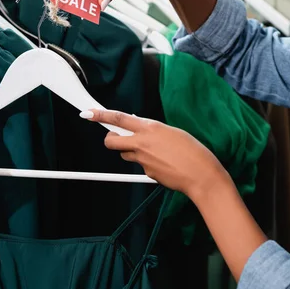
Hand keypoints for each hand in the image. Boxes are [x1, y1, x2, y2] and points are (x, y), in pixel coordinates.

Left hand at [80, 109, 229, 199]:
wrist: (201, 175)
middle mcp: (142, 143)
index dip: (101, 115)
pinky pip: (141, 166)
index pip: (119, 118)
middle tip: (117, 138)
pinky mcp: (146, 173)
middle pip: (112, 141)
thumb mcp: (173, 132)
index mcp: (150, 128)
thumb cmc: (193, 151)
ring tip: (154, 153)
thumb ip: (154, 131)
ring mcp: (142, 160)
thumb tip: (143, 130)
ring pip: (125, 154)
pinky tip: (164, 164)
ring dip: (132, 152)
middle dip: (110, 138)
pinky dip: (148, 164)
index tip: (88, 113)